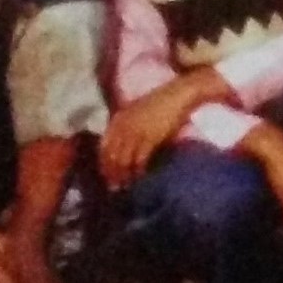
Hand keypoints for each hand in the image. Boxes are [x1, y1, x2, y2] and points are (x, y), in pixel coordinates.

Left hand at [99, 69, 231, 187]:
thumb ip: (126, 127)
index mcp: (118, 120)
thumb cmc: (160, 104)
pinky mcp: (150, 137)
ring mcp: (136, 132)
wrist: (178, 95)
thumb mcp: (137, 113)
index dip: (104, 164)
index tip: (107, 176)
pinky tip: (140, 176)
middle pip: (112, 156)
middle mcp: (123, 126)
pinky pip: (139, 159)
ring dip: (124, 175)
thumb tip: (121, 149)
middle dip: (112, 173)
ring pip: (123, 160)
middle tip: (115, 188)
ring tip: (127, 185)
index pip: (104, 147)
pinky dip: (138, 170)